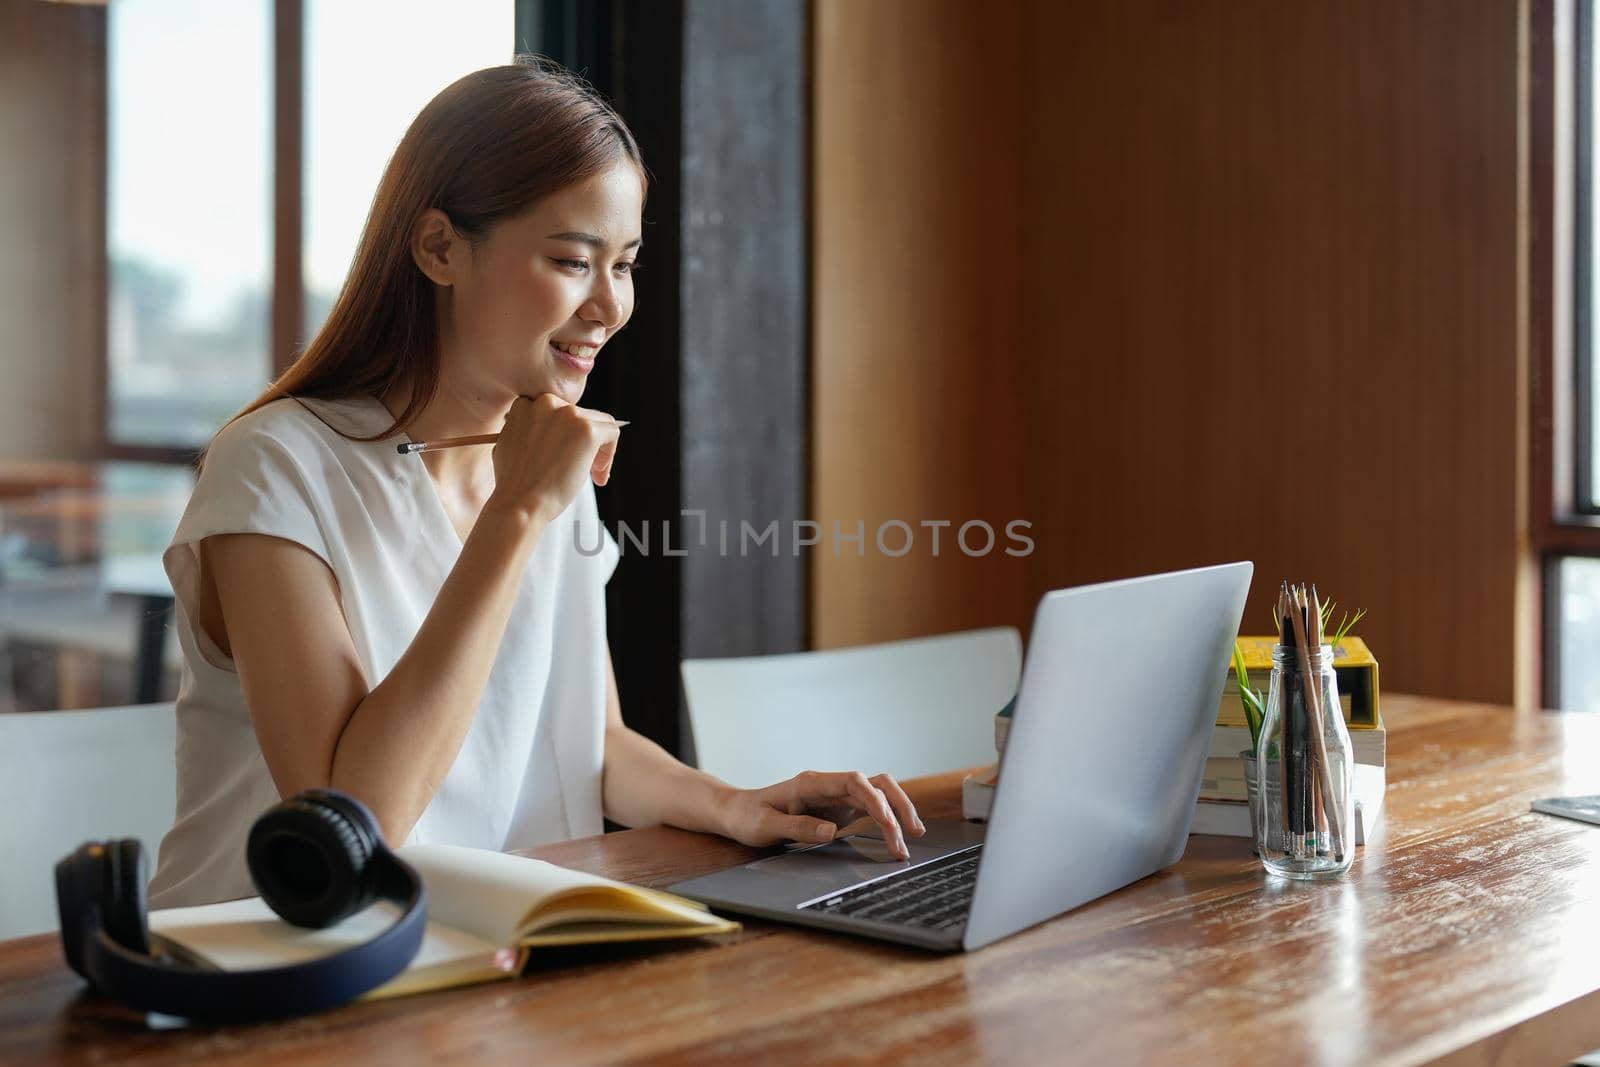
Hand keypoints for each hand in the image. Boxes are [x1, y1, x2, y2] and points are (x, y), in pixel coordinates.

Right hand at [484, 393, 621, 523]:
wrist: (519, 502)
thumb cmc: (515, 482)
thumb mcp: (513, 444)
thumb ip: (531, 430)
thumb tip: (552, 431)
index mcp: (527, 403)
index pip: (558, 410)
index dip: (565, 434)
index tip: (565, 455)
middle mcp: (547, 402)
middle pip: (579, 415)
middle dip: (582, 442)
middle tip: (581, 468)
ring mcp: (568, 414)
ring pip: (598, 423)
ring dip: (598, 449)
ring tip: (593, 474)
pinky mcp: (587, 429)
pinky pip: (612, 432)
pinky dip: (610, 453)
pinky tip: (599, 474)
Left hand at [717, 771, 926, 859]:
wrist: (737, 812)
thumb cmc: (747, 817)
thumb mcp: (765, 826)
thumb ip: (798, 827)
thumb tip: (831, 831)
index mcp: (811, 783)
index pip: (854, 781)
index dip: (875, 799)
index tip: (887, 823)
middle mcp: (828, 786)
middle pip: (875, 784)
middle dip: (897, 805)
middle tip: (911, 834)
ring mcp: (835, 797)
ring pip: (877, 794)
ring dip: (897, 810)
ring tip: (913, 835)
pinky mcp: (837, 810)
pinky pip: (869, 808)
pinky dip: (886, 819)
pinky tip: (896, 835)